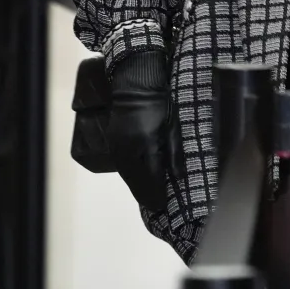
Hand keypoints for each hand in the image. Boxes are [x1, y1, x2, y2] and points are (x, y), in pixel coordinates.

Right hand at [108, 50, 184, 211]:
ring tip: (150, 197)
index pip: (152, 179)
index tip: (165, 206)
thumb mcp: (172, 125)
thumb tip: (178, 177)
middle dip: (148, 195)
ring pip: (128, 176)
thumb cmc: (160, 101)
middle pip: (137, 182)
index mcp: (145, 145)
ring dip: (139, 187)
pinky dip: (131, 177)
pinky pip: (122, 167)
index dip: (158, 194)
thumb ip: (175, 152)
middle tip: (158, 206)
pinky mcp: (112, 143)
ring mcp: (117, 147)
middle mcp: (127, 150)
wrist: (135, 82)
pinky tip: (139, 181)